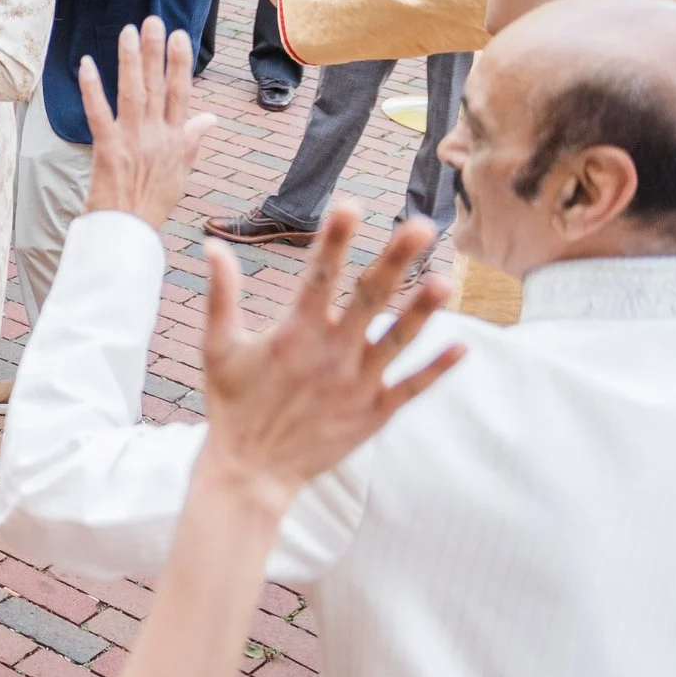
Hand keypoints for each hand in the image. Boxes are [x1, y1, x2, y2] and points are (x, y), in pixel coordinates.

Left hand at [80, 18, 215, 229]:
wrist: (129, 232)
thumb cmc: (152, 203)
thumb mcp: (181, 173)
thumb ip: (193, 141)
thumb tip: (211, 118)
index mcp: (176, 140)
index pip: (182, 94)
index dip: (180, 64)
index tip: (180, 36)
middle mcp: (157, 136)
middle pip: (158, 86)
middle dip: (156, 51)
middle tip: (153, 20)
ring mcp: (132, 141)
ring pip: (133, 93)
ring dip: (130, 61)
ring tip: (128, 32)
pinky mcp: (107, 149)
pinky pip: (97, 113)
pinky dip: (93, 89)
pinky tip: (87, 65)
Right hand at [198, 205, 464, 510]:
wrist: (252, 471)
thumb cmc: (232, 404)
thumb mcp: (217, 347)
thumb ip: (221, 295)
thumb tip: (213, 245)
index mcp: (293, 334)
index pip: (318, 276)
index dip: (335, 239)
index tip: (350, 205)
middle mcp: (330, 355)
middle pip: (369, 299)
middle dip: (395, 260)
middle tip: (421, 226)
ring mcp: (356, 385)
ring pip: (398, 340)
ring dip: (424, 309)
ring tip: (447, 279)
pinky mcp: (374, 415)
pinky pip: (412, 387)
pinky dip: (437, 369)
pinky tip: (463, 345)